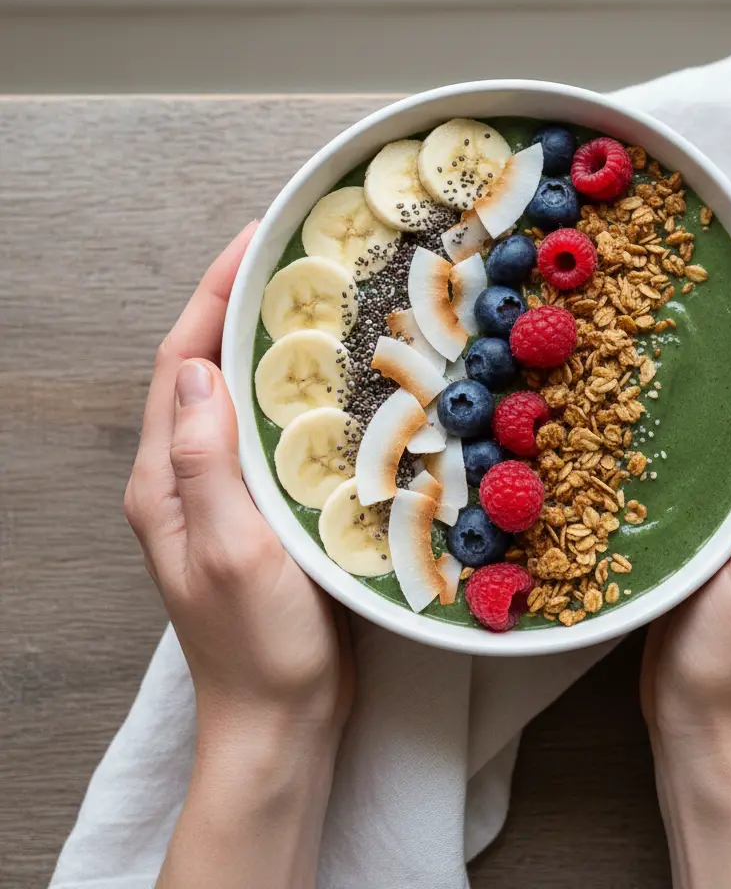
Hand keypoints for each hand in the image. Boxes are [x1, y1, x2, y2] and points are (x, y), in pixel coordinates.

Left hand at [124, 225, 352, 887]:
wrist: (280, 717)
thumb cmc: (257, 644)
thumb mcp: (232, 549)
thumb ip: (206, 460)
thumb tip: (195, 368)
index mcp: (166, 480)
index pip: (179, 364)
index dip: (212, 296)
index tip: (253, 242)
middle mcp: (186, 478)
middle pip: (204, 370)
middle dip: (239, 307)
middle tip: (293, 261)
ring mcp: (223, 496)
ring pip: (240, 399)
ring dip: (269, 346)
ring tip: (317, 304)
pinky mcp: (260, 511)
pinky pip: (271, 434)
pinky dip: (296, 395)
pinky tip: (335, 385)